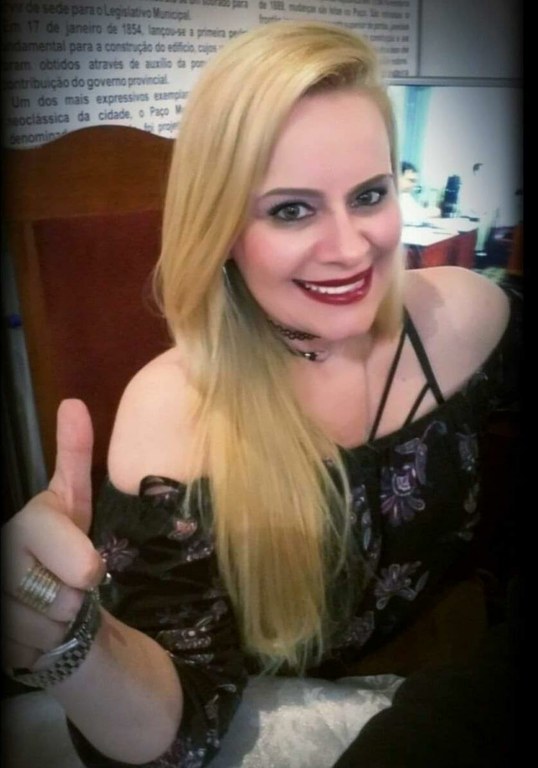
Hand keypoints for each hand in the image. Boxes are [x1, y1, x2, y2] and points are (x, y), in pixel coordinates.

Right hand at [2, 399, 105, 672]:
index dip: (72, 555)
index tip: (91, 570)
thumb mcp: (75, 505)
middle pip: (51, 589)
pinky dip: (45, 649)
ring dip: (63, 626)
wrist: (54, 610)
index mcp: (23, 524)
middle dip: (75, 598)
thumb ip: (72, 457)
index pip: (38, 531)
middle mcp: (2, 553)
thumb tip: (72, 403)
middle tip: (75, 592)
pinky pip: (28, 652)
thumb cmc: (67, 554)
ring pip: (41, 626)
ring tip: (56, 611)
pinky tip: (40, 634)